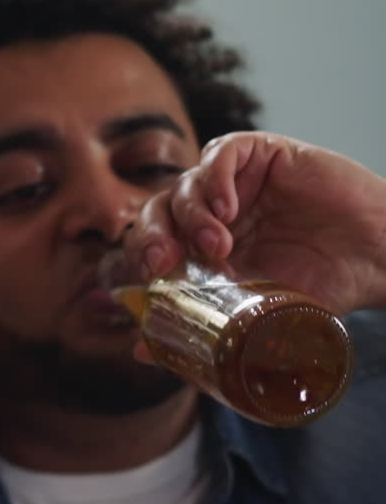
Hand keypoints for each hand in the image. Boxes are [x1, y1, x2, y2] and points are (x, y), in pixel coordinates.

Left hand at [128, 132, 385, 321]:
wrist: (377, 261)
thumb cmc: (322, 290)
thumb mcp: (254, 317)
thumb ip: (200, 327)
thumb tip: (140, 351)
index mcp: (207, 249)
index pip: (154, 241)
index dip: (143, 256)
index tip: (151, 281)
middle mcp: (217, 213)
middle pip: (160, 209)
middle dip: (154, 235)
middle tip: (164, 262)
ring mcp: (240, 182)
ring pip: (187, 182)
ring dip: (191, 215)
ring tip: (218, 246)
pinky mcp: (265, 154)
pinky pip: (222, 152)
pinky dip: (214, 177)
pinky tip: (226, 209)